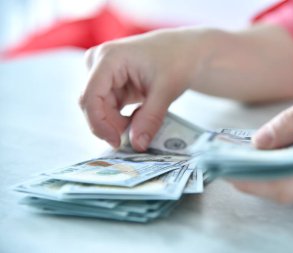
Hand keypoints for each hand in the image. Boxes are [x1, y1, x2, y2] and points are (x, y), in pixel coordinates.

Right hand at [80, 28, 207, 150]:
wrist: (184, 51)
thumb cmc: (176, 61)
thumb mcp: (166, 90)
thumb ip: (150, 119)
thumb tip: (137, 145)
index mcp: (109, 58)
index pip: (90, 97)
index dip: (99, 123)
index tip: (117, 142)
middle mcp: (98, 63)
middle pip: (93, 104)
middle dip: (111, 125)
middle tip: (135, 137)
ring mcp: (102, 72)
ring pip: (100, 108)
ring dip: (118, 122)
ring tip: (142, 123)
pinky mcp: (110, 83)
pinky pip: (108, 107)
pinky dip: (121, 118)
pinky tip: (139, 117)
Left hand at [231, 78, 292, 207]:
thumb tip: (259, 143)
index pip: (288, 187)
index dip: (253, 182)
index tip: (226, 170)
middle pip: (285, 191)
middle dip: (253, 176)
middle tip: (227, 158)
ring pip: (291, 188)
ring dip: (265, 172)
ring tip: (242, 152)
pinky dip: (281, 170)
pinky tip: (269, 153)